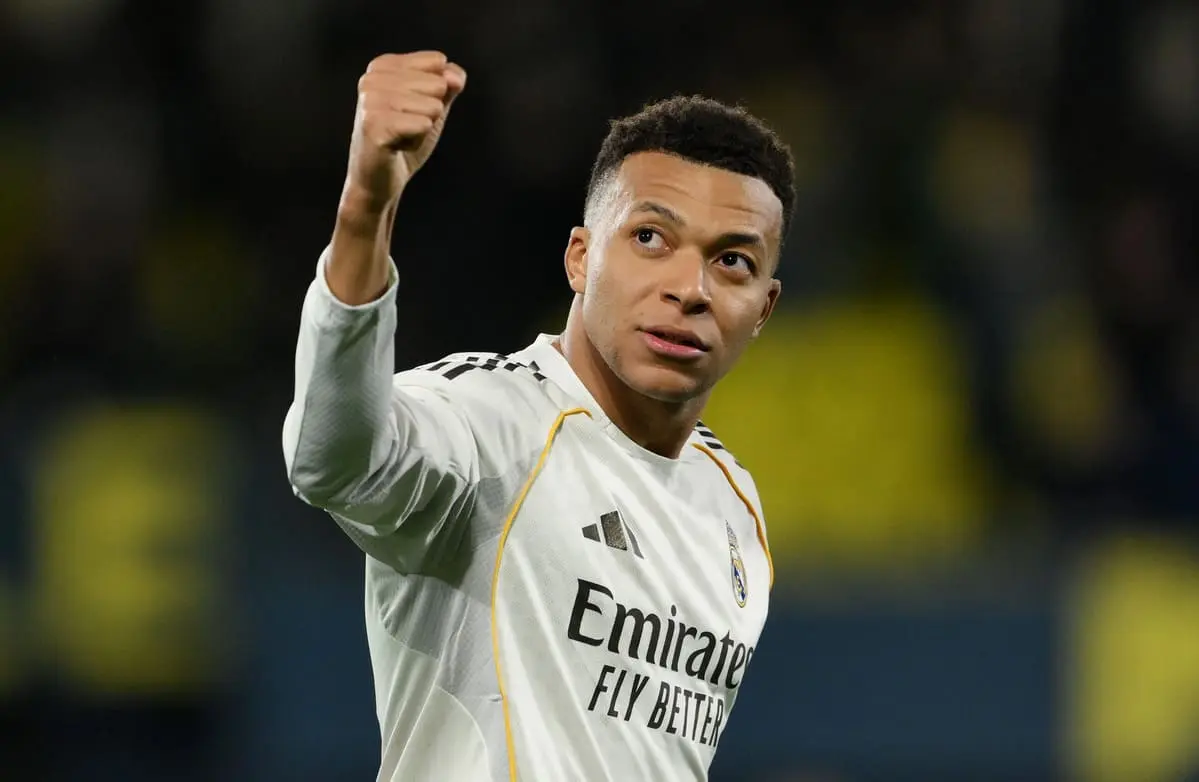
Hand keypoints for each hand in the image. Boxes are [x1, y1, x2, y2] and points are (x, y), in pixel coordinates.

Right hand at [342, 51, 465, 213]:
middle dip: (430, 113)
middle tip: (406, 127)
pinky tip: (398, 146)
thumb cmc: (404, 139)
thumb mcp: (432, 106)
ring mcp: (371, 100)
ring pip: (432, 106)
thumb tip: (455, 75)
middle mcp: (372, 77)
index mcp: (384, 65)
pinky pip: (423, 124)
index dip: (437, 93)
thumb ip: (448, 85)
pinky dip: (417, 141)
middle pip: (438, 84)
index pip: (438, 63)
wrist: (380, 179)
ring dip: (423, 129)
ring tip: (402, 136)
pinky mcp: (374, 124)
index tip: (412, 110)